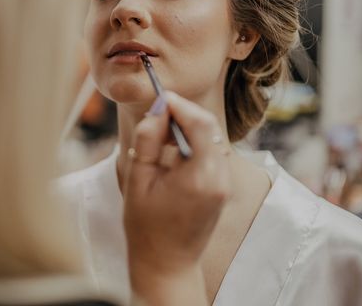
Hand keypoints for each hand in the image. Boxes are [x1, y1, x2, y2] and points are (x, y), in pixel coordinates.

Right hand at [122, 91, 231, 304]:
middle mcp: (218, 178)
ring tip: (161, 136)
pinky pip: (212, 152)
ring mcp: (223, 183)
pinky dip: (194, 142)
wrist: (166, 263)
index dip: (180, 104)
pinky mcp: (221, 187)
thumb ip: (148, 139)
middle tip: (158, 115)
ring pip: (212, 137)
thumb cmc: (145, 226)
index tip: (160, 97)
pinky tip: (173, 150)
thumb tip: (158, 109)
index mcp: (199, 176)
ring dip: (188, 127)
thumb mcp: (138, 178)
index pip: (199, 123)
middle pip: (209, 127)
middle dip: (184, 113)